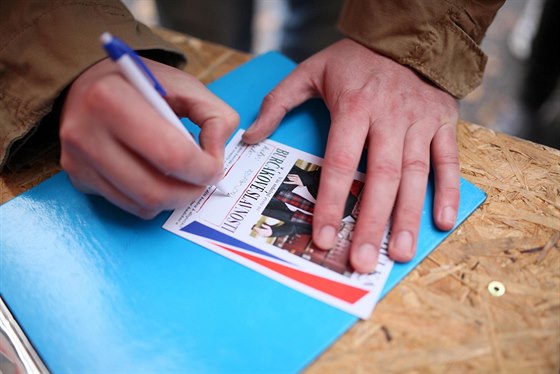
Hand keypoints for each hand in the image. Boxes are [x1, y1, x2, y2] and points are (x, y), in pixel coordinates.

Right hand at [60, 57, 238, 218]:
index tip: (215, 166)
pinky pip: (129, 206)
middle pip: (155, 191)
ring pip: (143, 205)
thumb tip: (216, 156)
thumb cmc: (141, 84)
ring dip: (175, 197)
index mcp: (110, 98)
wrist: (87, 82)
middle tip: (204, 179)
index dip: (204, 169)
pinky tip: (157, 175)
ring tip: (181, 173)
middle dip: (192, 191)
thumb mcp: (184, 85)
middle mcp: (85, 133)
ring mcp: (77, 160)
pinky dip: (154, 199)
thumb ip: (214, 115)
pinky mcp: (77, 178)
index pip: (171, 155)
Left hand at [243, 39, 459, 272]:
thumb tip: (251, 137)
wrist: (405, 34)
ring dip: (407, 216)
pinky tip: (441, 221)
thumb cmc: (355, 58)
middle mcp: (389, 118)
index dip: (332, 203)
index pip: (341, 163)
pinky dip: (448, 189)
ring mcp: (419, 121)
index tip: (324, 238)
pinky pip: (448, 159)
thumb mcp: (310, 70)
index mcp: (354, 108)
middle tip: (363, 261)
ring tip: (398, 253)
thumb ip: (278, 102)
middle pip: (381, 177)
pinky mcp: (443, 122)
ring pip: (415, 174)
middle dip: (372, 222)